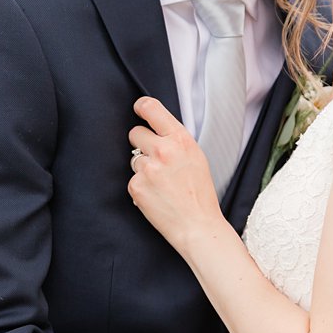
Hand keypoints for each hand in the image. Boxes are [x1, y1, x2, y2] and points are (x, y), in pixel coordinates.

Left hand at [127, 96, 220, 250]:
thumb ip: (176, 141)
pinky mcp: (136, 185)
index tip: (138, 108)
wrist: (198, 226)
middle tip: (155, 159)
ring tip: (162, 183)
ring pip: (133, 158)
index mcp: (181, 139)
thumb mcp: (196, 157)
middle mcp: (163, 150)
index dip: (141, 106)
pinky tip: (156, 195)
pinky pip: (132, 178)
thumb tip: (156, 128)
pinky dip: (140, 186)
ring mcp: (148, 168)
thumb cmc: (200, 194)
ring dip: (143, 168)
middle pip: (135, 132)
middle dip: (141, 143)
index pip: (152, 109)